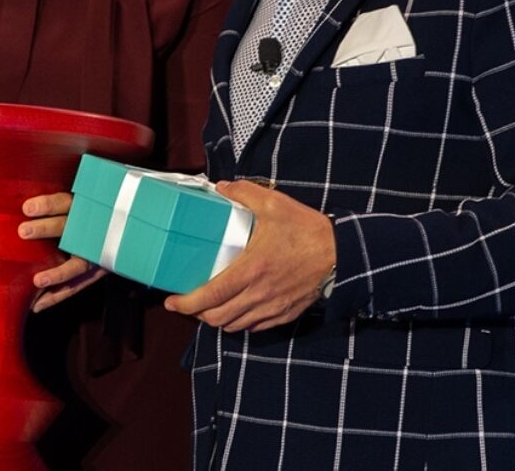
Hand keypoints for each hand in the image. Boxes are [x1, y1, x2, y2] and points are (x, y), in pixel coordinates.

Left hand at [20, 191, 105, 311]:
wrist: (124, 235)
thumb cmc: (88, 216)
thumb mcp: (77, 205)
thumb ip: (54, 206)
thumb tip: (22, 204)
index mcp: (84, 207)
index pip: (65, 203)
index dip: (48, 205)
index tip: (27, 208)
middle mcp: (92, 230)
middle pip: (70, 228)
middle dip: (46, 229)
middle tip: (23, 232)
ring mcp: (96, 253)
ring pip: (77, 264)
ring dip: (57, 274)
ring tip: (37, 282)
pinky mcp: (96, 272)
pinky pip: (76, 286)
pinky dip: (57, 296)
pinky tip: (37, 305)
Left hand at [164, 179, 334, 332]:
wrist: (342, 255)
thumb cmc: (307, 230)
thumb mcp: (274, 204)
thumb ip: (244, 193)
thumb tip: (221, 187)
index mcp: (251, 270)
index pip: (210, 296)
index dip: (186, 303)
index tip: (172, 301)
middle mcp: (258, 295)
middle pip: (217, 317)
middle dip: (198, 313)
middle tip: (189, 302)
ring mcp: (272, 308)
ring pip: (234, 325)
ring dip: (217, 319)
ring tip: (210, 306)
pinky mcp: (285, 314)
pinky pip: (255, 327)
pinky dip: (240, 322)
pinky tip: (237, 309)